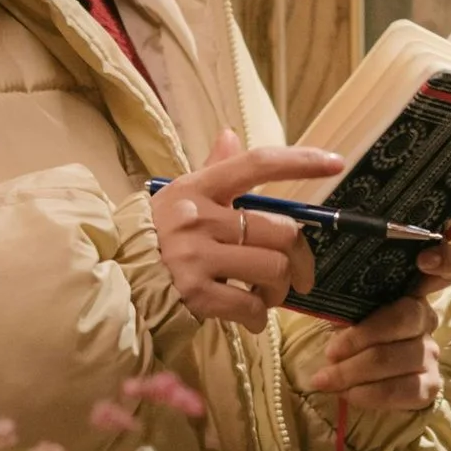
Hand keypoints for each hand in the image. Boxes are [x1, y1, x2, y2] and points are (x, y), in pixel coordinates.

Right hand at [150, 128, 340, 329]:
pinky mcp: (195, 292)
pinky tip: (249, 315)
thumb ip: (213, 172)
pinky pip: (252, 305)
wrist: (116, 279)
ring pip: (273, 269)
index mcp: (198, 187)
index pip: (256, 164)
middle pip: (281, 230)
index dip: (300, 162)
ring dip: (279, 290)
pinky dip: (258, 316)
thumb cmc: (156, 237)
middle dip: (299, 259)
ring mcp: (196, 256)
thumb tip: (231, 135)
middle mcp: (198, 218)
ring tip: (264, 296)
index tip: (335, 163)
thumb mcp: (179, 198)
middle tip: (295, 275)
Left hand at [304, 239, 450, 415]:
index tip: (423, 260)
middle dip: (361, 338)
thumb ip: (346, 295)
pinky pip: (405, 390)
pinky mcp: (430, 385)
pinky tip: (348, 394)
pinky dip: (371, 393)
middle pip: (405, 318)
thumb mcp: (347, 310)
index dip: (445, 259)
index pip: (450, 267)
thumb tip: (316, 283)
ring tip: (325, 379)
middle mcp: (427, 318)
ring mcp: (432, 353)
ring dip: (356, 370)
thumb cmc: (350, 334)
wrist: (356, 378)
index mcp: (411, 290)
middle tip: (329, 352)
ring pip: (398, 358)